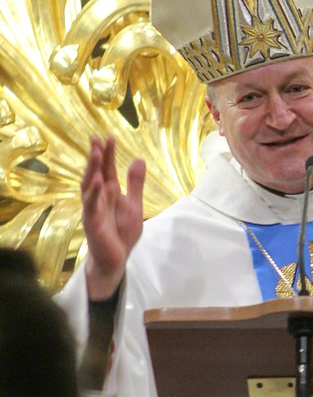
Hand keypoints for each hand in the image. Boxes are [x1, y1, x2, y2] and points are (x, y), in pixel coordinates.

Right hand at [80, 136, 145, 299]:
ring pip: (90, 186)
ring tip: (95, 153)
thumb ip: (135, 183)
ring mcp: (93, 209)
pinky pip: (91, 205)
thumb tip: (138, 159)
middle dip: (95, 156)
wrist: (115, 259)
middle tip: (96, 138)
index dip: (107, 154)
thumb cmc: (121, 232)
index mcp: (109, 193)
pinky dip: (94, 193)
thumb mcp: (134, 204)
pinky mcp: (92, 222)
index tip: (108, 137)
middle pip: (95, 173)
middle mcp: (98, 198)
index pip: (107, 169)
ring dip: (92, 170)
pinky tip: (97, 181)